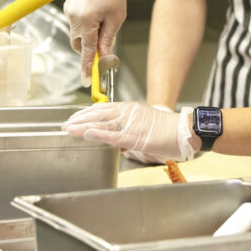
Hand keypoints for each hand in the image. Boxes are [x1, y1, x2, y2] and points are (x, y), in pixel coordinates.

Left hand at [62, 102, 194, 162]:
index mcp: (131, 109)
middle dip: (80, 119)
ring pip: (103, 123)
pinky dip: (99, 134)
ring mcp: (131, 124)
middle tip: (65, 125)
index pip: (104, 108)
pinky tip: (88, 134)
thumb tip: (116, 142)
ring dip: (84, 126)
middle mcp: (129, 113)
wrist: (184, 131)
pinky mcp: (135, 136)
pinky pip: (113, 135)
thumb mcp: (145, 124)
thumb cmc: (168, 130)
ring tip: (69, 129)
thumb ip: (128, 131)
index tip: (74, 118)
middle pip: (99, 114)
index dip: (87, 113)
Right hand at [63, 0, 127, 84]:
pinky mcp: (68, 8)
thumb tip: (104, 56)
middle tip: (103, 45)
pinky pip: (75, 24)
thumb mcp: (116, 18)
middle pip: (79, 44)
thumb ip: (108, 38)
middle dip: (89, 48)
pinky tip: (95, 13)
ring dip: (87, 36)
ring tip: (102, 21)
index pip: (87, 50)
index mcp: (87, 20)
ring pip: (77, 34)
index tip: (87, 81)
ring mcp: (69, 12)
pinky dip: (84, 25)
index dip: (87, 67)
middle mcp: (74, 17)